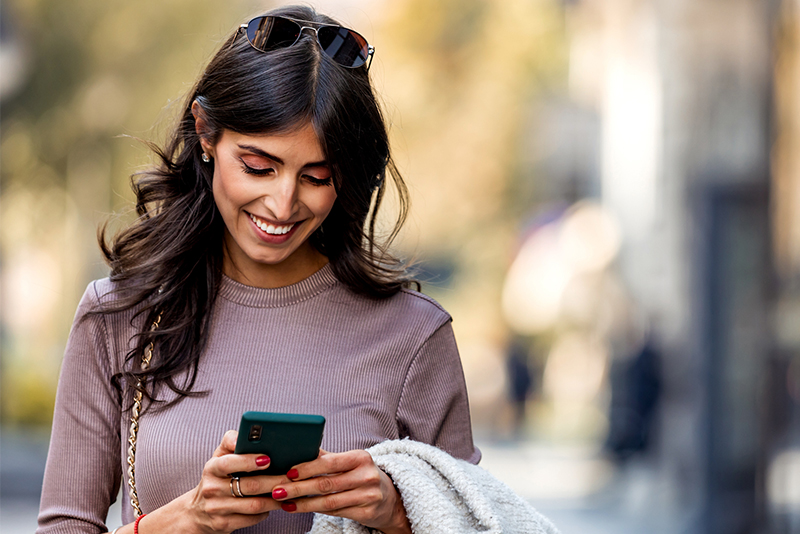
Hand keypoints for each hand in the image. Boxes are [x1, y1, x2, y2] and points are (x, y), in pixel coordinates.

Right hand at [153, 430, 284, 533]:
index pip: (228, 463)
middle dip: (274, 481)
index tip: (267, 459)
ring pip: (254, 505)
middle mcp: (211, 489)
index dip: (248, 461)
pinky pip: (252, 518)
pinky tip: (274, 504)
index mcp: (211, 468)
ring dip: (275, 498)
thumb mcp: (219, 457)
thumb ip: (231, 441)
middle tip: (291, 477)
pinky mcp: (224, 524)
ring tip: (288, 491)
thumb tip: (244, 435)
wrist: (197, 512)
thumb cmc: (217, 477)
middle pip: (249, 486)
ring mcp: (217, 508)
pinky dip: (266, 511)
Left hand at [269, 449, 410, 533]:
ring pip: (328, 501)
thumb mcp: (351, 462)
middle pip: (326, 484)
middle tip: (278, 490)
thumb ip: (328, 457)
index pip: (330, 462)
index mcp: (361, 458)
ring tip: (285, 503)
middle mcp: (366, 476)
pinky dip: (316, 510)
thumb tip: (300, 449)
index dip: (308, 467)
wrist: (391, 498)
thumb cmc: (363, 476)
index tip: (288, 472)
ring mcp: (368, 496)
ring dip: (303, 503)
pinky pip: (335, 512)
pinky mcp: (367, 513)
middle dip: (298, 488)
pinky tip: (302, 509)